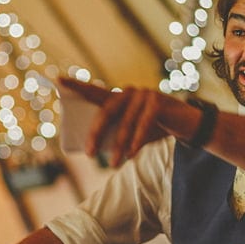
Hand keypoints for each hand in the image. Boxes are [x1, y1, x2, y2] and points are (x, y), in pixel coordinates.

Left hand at [58, 77, 188, 165]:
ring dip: (118, 145)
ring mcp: (144, 94)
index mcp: (118, 97)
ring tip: (113, 164)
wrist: (187, 125)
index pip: (93, 90)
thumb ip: (115, 133)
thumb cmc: (155, 128)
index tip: (57, 79)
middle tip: (89, 154)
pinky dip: (136, 140)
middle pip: (106, 111)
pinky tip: (132, 153)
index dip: (75, 85)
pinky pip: (144, 123)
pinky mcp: (158, 101)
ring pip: (125, 122)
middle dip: (96, 133)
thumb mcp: (132, 131)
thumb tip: (91, 150)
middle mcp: (128, 92)